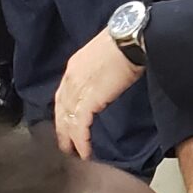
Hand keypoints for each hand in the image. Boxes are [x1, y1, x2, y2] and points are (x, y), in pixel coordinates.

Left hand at [54, 29, 141, 157]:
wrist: (131, 39)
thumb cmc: (125, 43)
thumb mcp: (104, 56)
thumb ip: (99, 71)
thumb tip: (105, 80)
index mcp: (74, 66)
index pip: (63, 94)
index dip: (64, 112)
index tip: (67, 124)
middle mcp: (71, 78)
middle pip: (61, 110)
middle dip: (62, 130)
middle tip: (66, 146)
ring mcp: (77, 90)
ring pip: (67, 121)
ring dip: (70, 140)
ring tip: (74, 153)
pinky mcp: (89, 100)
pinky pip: (80, 126)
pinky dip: (81, 141)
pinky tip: (84, 152)